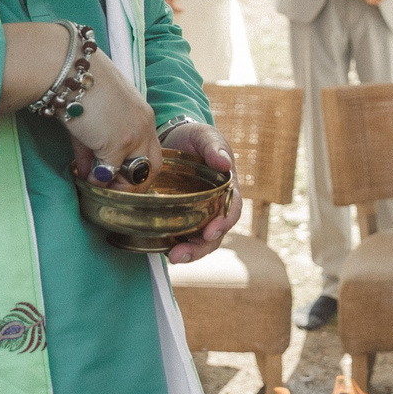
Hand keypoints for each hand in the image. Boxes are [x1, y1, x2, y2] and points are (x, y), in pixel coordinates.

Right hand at [62, 53, 162, 187]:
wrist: (70, 70)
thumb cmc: (79, 84)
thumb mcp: (94, 113)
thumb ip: (94, 147)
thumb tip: (88, 172)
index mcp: (142, 112)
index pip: (149, 148)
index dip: (135, 167)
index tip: (115, 174)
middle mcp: (145, 124)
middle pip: (154, 166)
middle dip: (135, 185)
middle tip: (113, 188)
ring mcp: (134, 136)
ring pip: (136, 174)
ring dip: (118, 186)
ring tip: (98, 184)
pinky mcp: (118, 144)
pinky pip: (109, 173)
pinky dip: (97, 180)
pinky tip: (84, 175)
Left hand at [158, 121, 243, 264]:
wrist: (172, 139)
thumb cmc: (194, 138)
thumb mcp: (205, 136)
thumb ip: (214, 147)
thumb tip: (224, 163)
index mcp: (226, 188)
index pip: (231, 210)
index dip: (223, 223)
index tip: (210, 232)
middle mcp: (214, 206)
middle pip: (214, 234)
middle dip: (200, 247)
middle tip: (182, 254)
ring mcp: (196, 214)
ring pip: (197, 240)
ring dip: (188, 252)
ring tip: (172, 257)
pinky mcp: (178, 218)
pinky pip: (178, 236)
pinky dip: (172, 245)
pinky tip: (161, 248)